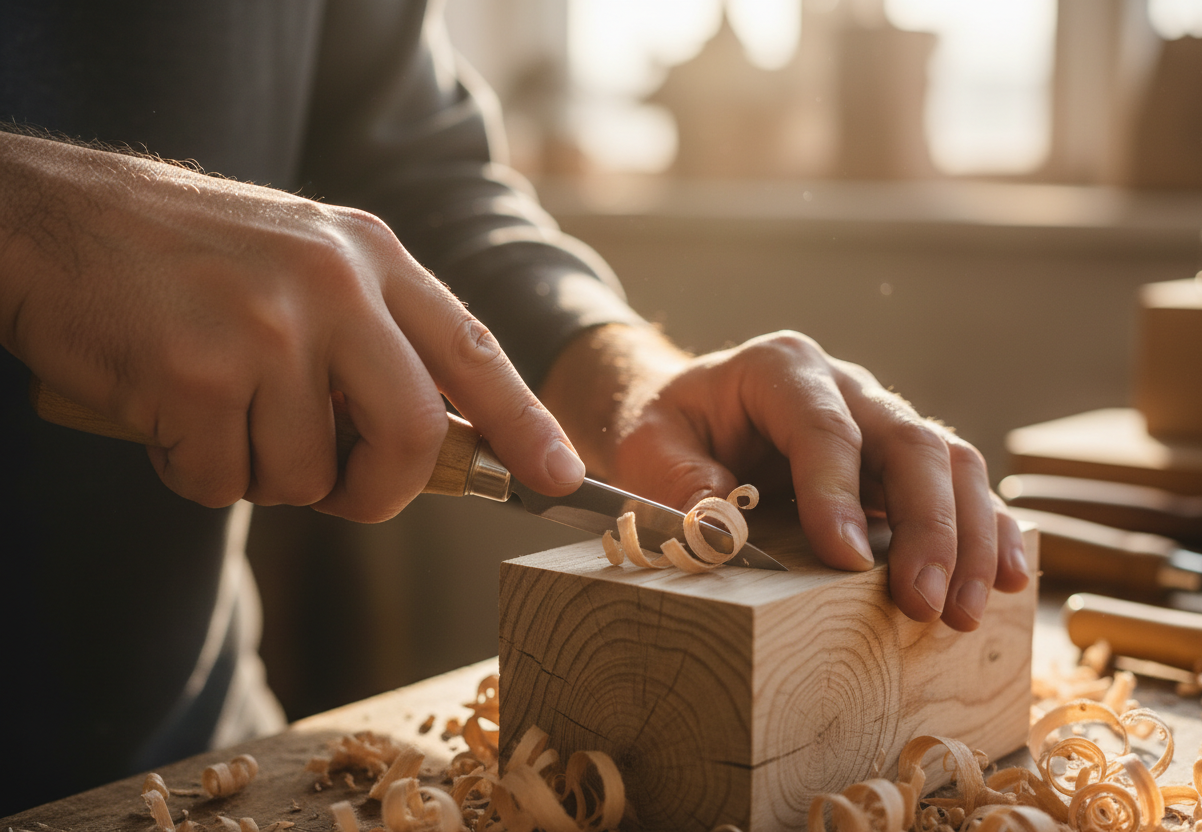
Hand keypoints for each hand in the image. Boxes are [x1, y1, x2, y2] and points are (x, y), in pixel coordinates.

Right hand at [0, 132, 583, 519]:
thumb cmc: (187, 254)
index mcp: (372, 255)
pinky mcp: (198, 377)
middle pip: (413, 436)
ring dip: (263, 475)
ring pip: (307, 476)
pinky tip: (167, 416)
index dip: (526, 425)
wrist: (55, 218)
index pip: (475, 352)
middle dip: (383, 492)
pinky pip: (224, 484)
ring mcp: (267, 330)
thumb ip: (373, 336)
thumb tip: (433, 438)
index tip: (560, 476)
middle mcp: (333, 287)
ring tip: (218, 414)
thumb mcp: (305, 259)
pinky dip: (196, 475)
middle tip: (346, 496)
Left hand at [541, 324, 1028, 630]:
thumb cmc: (671, 429)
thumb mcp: (650, 448)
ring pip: (950, 463)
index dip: (838, 492)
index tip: (847, 560)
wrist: (693, 414)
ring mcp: (882, 419)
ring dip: (968, 538)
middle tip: (923, 601)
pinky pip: (959, 486)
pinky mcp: (900, 460)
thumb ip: (680, 483)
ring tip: (964, 610)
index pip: (824, 426)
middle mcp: (846, 386)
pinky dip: (989, 530)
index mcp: (782, 368)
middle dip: (926, 526)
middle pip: (908, 441)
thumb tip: (723, 534)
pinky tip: (1007, 577)